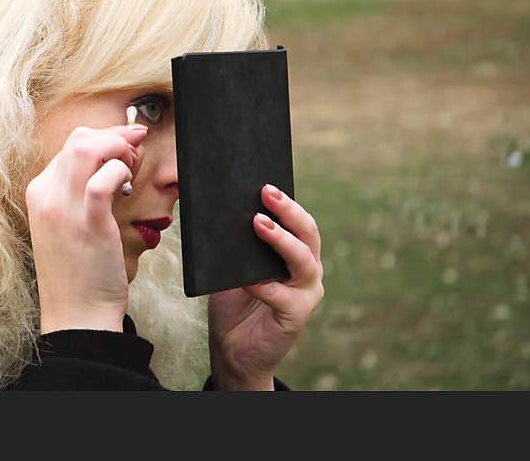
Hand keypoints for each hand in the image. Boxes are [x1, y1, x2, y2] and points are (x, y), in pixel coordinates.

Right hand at [26, 124, 145, 333]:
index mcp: (39, 192)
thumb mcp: (69, 223)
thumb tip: (113, 161)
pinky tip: (126, 188)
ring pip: (86, 149)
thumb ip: (82, 191)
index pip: (70, 145)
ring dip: (117, 148)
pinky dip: (119, 172)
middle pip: (79, 139)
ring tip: (130, 167)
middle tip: (135, 150)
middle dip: (114, 136)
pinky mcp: (88, 225)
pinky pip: (102, 180)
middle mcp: (47, 195)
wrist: (76, 313)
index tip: (126, 147)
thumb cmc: (79, 269)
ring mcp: (63, 210)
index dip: (104, 139)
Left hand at [207, 184, 323, 389]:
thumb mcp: (231, 266)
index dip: (284, 199)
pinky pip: (283, 296)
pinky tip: (247, 277)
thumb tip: (221, 209)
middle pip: (307, 232)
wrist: (233, 349)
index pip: (296, 219)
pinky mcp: (296, 316)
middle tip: (265, 191)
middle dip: (288, 210)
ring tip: (259, 223)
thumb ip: (234, 244)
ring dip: (281, 240)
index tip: (264, 179)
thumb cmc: (233, 302)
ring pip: (303, 259)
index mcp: (294, 251)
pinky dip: (264, 285)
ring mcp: (305, 293)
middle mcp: (307, 268)